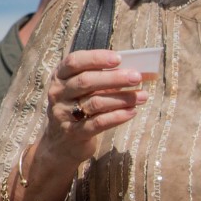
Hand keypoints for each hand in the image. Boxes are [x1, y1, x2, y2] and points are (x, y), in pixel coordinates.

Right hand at [37, 49, 144, 167]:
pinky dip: (117, 117)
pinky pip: (98, 123)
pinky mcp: (73, 133)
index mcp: (60, 77)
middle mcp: (58, 93)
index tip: (119, 58)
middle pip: (85, 81)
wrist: (60, 142)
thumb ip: (103, 79)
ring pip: (95, 102)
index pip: (74, 61)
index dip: (96, 58)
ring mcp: (63, 114)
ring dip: (121, 98)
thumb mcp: (83, 90)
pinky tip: (132, 112)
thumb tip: (137, 72)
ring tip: (142, 96)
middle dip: (114, 78)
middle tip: (137, 77)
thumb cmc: (78, 108)